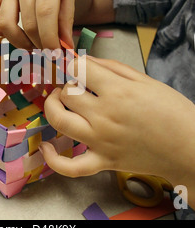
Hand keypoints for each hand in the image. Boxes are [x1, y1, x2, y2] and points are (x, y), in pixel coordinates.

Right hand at [0, 0, 75, 49]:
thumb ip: (66, 18)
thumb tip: (65, 46)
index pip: (45, 14)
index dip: (50, 39)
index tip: (56, 53)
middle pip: (28, 23)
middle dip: (40, 44)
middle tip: (49, 49)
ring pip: (5, 23)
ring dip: (19, 41)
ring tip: (32, 44)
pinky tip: (8, 34)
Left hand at [40, 55, 194, 201]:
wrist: (189, 147)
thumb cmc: (172, 111)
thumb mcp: (145, 80)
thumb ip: (112, 67)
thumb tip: (84, 60)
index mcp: (117, 92)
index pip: (78, 69)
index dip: (73, 63)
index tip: (74, 65)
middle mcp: (104, 116)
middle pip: (66, 93)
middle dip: (67, 84)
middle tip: (75, 85)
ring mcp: (101, 142)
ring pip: (59, 121)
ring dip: (53, 107)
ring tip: (60, 101)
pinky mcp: (102, 162)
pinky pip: (70, 167)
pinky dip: (53, 159)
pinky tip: (46, 147)